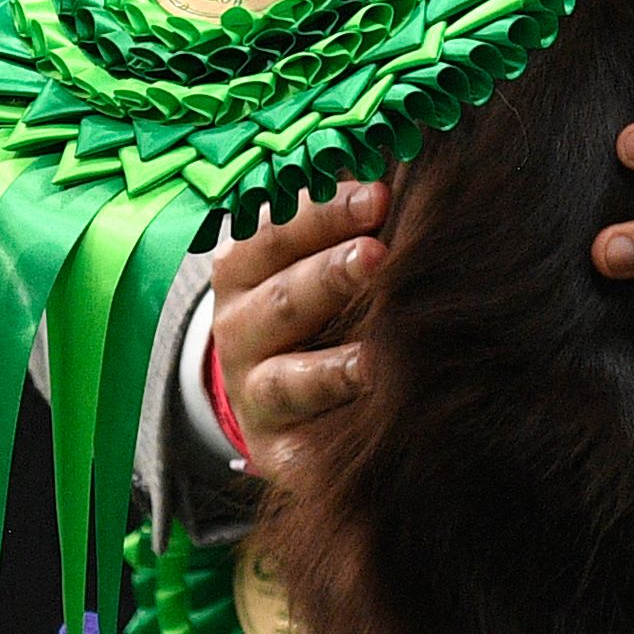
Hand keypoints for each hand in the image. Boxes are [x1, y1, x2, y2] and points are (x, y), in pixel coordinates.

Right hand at [206, 179, 388, 475]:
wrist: (272, 399)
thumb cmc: (310, 307)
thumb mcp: (307, 258)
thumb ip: (343, 222)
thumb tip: (395, 180)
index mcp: (242, 272)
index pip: (277, 236)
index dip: (326, 216)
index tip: (378, 196)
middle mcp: (238, 332)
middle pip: (283, 302)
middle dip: (330, 277)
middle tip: (377, 255)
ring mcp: (253, 396)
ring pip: (288, 382)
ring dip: (331, 369)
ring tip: (376, 359)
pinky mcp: (274, 452)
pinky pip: (303, 450)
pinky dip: (334, 440)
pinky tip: (372, 427)